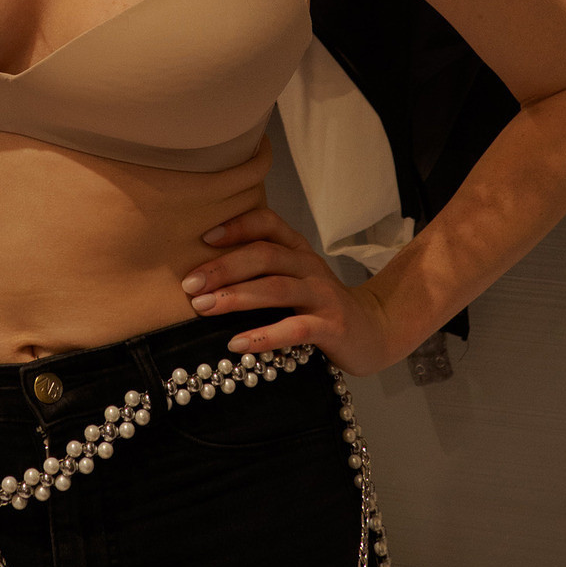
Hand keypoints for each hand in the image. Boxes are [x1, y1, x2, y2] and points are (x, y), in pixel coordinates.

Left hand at [181, 207, 394, 377]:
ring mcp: (322, 296)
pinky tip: (236, 343)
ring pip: (276, 288)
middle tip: (189, 285)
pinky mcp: (332, 327)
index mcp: (298, 250)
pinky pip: (295, 328)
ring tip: (203, 308)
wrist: (375, 331)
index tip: (203, 238)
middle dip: (223, 268)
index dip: (237, 225)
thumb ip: (262, 270)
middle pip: (264, 255)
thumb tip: (203, 275)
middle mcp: (309, 266)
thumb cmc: (321, 305)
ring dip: (236, 297)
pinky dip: (263, 335)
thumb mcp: (295, 278)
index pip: (268, 223)